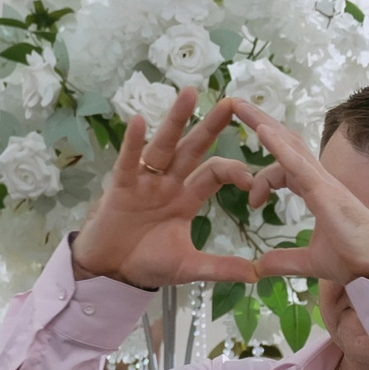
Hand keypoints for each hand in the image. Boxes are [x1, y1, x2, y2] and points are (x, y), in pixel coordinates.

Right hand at [72, 90, 263, 288]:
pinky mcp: (121, 187)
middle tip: (231, 102)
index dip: (235, 172)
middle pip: (193, 148)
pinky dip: (133, 143)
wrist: (111, 272)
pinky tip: (139, 121)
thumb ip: (221, 268)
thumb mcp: (190, 267)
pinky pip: (128, 162)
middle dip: (211, 126)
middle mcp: (168, 182)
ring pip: (163, 146)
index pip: (215, 173)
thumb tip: (256, 275)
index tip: (254, 180)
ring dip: (175, 121)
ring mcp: (144, 181)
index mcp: (187, 197)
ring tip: (189, 94)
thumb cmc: (147, 263)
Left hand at [222, 100, 368, 283]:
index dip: (264, 179)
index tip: (253, 202)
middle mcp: (321, 181)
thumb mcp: (311, 262)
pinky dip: (279, 147)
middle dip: (261, 122)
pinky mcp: (327, 192)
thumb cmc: (356, 261)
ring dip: (263, 123)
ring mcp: (325, 183)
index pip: (285, 169)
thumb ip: (285, 261)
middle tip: (235, 104)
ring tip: (238, 104)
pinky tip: (261, 131)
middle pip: (287, 143)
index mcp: (318, 192)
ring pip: (291, 145)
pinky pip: (299, 164)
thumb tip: (258, 268)